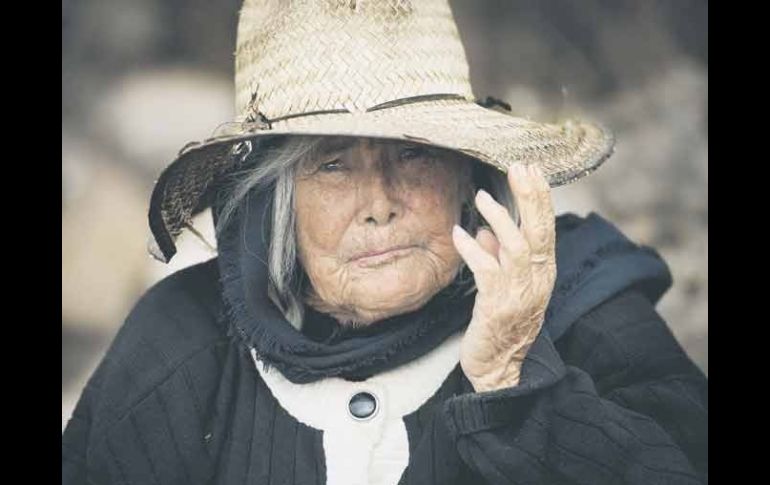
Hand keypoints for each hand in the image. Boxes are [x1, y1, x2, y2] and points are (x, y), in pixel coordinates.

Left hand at [452, 163, 556, 391]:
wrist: (500, 368)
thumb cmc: (502, 324)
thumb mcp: (506, 286)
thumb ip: (499, 257)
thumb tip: (486, 232)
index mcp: (542, 272)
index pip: (545, 228)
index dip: (540, 198)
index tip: (532, 169)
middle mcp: (536, 279)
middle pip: (537, 231)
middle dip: (530, 197)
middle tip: (520, 167)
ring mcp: (519, 292)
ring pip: (514, 246)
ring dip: (499, 218)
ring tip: (482, 196)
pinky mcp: (497, 305)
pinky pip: (485, 270)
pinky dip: (471, 249)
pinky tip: (458, 233)